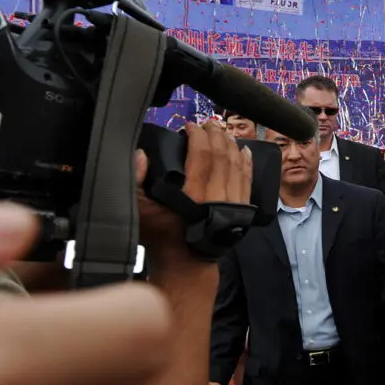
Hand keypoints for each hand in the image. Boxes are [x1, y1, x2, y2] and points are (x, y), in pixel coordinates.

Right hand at [137, 120, 252, 254]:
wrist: (186, 262)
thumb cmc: (160, 235)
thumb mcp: (138, 210)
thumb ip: (136, 180)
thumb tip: (142, 154)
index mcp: (193, 193)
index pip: (201, 154)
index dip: (198, 136)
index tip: (190, 126)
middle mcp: (217, 195)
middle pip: (222, 156)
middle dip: (216, 135)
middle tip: (208, 123)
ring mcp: (233, 202)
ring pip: (237, 165)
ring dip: (231, 145)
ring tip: (223, 131)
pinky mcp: (242, 208)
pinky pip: (248, 180)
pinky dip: (247, 163)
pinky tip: (244, 150)